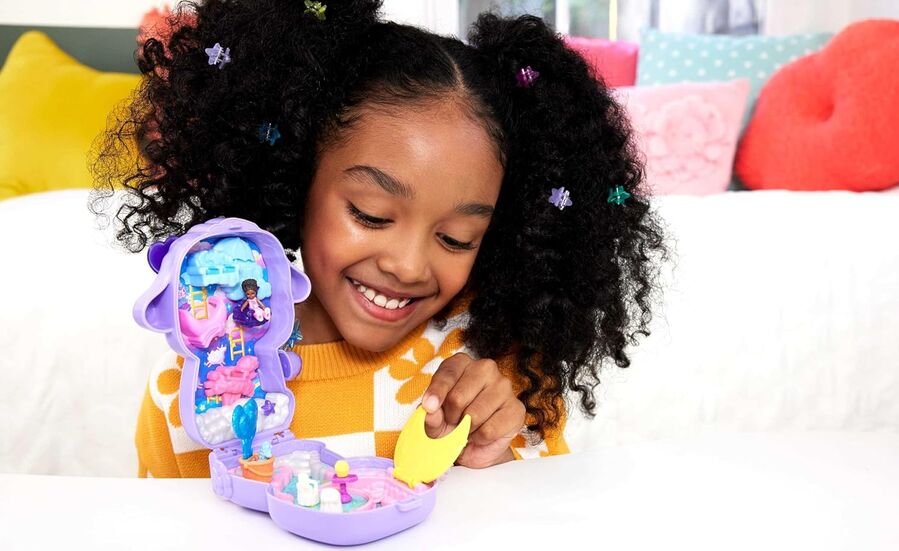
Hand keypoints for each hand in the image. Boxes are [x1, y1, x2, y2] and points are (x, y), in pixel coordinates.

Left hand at [421, 353, 525, 468]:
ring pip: (474, 415)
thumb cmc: (452, 424)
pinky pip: (489, 430)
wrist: (474, 445)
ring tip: (469, 427)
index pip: (447, 374)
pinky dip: (480, 438)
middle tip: (454, 422)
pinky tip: (482, 434)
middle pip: (458, 397)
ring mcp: (503, 386)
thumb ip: (430, 415)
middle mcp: (485, 368)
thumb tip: (431, 410)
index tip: (429, 406)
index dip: (436, 393)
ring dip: (466, 429)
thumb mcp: (434, 421)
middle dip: (451, 417)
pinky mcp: (516, 409)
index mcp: (461, 363)